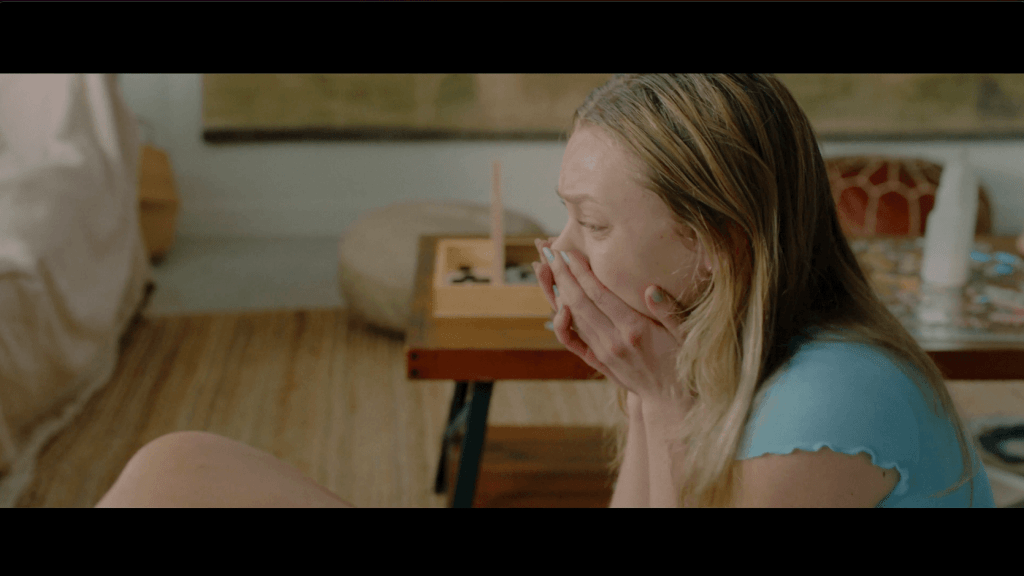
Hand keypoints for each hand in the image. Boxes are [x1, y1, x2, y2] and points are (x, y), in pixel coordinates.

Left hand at [532, 238, 694, 406]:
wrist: (672, 398)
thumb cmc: (683, 360)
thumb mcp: (684, 335)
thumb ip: (668, 311)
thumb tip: (651, 289)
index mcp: (634, 330)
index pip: (599, 295)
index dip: (581, 272)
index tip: (569, 253)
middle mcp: (613, 341)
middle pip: (580, 303)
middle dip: (563, 276)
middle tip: (551, 253)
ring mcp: (603, 352)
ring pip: (573, 317)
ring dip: (558, 292)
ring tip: (548, 270)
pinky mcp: (599, 360)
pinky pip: (573, 339)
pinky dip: (562, 321)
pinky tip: (556, 305)